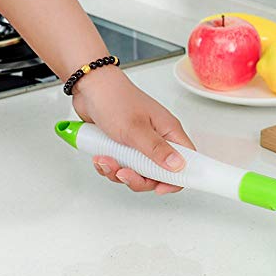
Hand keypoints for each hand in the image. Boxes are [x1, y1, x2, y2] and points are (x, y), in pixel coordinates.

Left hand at [72, 67, 194, 193]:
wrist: (89, 88)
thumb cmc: (115, 100)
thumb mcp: (136, 129)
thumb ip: (157, 150)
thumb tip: (179, 166)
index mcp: (168, 132)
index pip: (186, 162)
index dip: (175, 179)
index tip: (159, 188)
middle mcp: (157, 140)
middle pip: (157, 174)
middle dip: (138, 179)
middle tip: (123, 172)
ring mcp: (139, 144)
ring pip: (136, 173)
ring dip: (118, 172)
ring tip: (105, 159)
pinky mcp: (123, 147)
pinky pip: (121, 167)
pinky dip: (109, 166)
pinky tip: (99, 157)